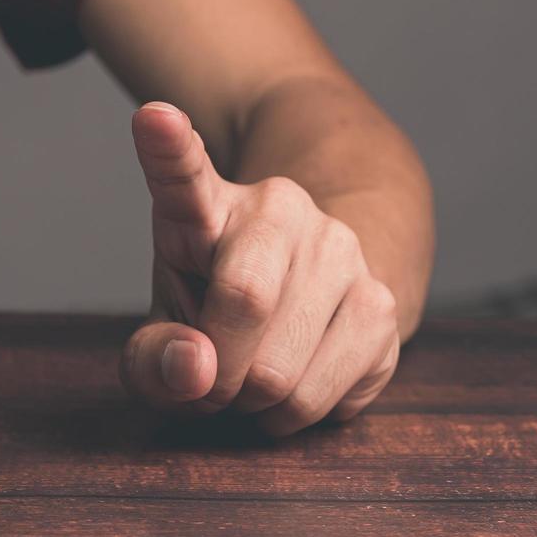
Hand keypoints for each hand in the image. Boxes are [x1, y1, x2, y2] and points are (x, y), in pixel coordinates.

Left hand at [121, 102, 400, 435]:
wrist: (301, 305)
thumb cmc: (210, 317)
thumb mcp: (162, 335)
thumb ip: (152, 360)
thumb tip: (198, 368)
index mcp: (204, 206)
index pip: (182, 172)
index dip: (168, 148)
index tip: (154, 118)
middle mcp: (279, 210)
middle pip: (244, 301)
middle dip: (216, 371)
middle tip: (209, 377)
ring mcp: (341, 249)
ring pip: (280, 370)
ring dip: (250, 402)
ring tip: (250, 375)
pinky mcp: (384, 303)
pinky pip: (319, 398)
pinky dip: (288, 418)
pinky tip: (289, 385)